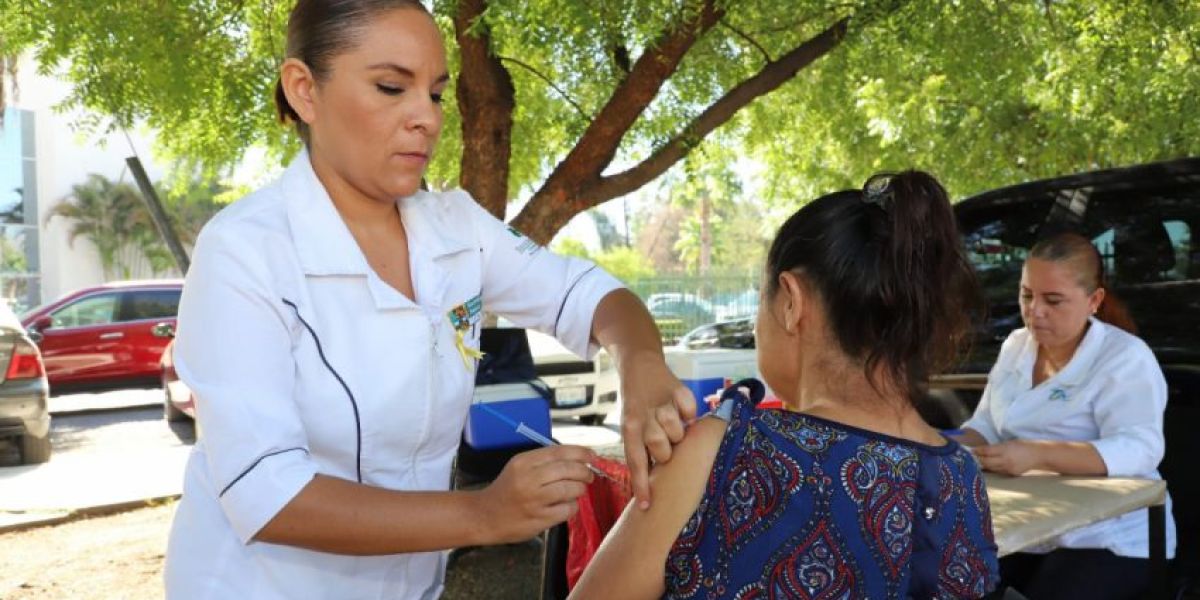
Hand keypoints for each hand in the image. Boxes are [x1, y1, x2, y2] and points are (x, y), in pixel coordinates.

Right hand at [475, 445, 594, 543]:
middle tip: (588, 476)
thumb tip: (579, 458)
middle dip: (585, 472)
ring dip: (580, 489)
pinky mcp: (538, 520)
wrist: (484, 516)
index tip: (592, 455)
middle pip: (568, 470)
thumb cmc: (507, 490)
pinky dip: (572, 507)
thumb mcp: (519, 467)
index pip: (559, 452)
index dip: (580, 452)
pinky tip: (566, 506)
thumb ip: (544, 462)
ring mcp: (534, 501)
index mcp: (524, 462)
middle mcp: (528, 479)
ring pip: (571, 489)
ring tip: (577, 491)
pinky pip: (566, 510)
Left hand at [618, 357, 695, 509]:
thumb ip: (642, 448)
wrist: (639, 366)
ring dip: (677, 429)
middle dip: (666, 450)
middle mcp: (643, 417)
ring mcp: (661, 403)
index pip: (635, 462)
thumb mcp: (631, 425)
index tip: (646, 506)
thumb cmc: (638, 406)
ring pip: (677, 432)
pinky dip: (688, 410)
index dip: (641, 485)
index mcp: (629, 429)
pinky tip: (679, 406)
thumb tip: (655, 480)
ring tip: (670, 420)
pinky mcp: (678, 391)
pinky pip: (690, 411)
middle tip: (665, 439)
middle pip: (662, 449)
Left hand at [973, 441, 1041, 475]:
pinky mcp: (1011, 474)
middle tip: (969, 458)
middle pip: (986, 462)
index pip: (986, 451)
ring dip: (983, 465)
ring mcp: (1008, 468)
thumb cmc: (1022, 445)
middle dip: (977, 460)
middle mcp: (1006, 460)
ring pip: (991, 468)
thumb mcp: (1008, 443)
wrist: (1038, 455)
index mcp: (1005, 449)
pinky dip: (993, 468)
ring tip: (975, 463)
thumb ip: (995, 447)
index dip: (977, 451)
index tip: (969, 451)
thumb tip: (981, 450)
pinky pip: (999, 471)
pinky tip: (988, 466)